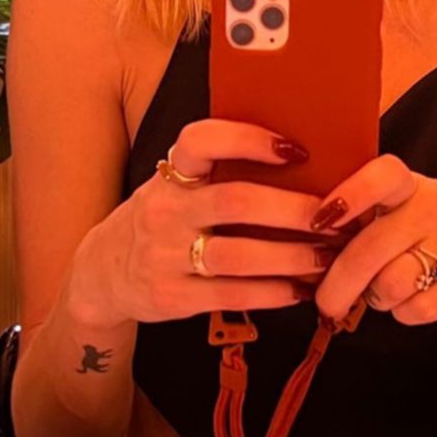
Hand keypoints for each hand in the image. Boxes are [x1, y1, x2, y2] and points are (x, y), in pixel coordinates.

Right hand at [68, 119, 330, 328]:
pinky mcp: (170, 296)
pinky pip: (230, 294)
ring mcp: (164, 255)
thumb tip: (302, 162)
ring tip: (328, 257)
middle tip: (333, 216)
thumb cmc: (164, 218)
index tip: (296, 149)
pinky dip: (272, 293)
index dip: (249, 139)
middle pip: (235, 201)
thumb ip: (220, 173)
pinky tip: (300, 290)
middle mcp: (165, 209)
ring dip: (290, 256)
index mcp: (172, 173)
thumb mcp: (177, 186)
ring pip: (237, 254)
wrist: (103, 271)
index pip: (202, 140)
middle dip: (292, 209)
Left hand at [309, 155, 436, 323]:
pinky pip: (419, 308)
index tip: (319, 222)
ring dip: (376, 299)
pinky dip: (405, 314)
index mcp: (410, 184)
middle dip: (338, 284)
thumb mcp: (403, 207)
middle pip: (372, 248)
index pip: (382, 175)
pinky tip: (410, 302)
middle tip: (325, 303)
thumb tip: (303, 248)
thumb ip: (362, 216)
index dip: (349, 195)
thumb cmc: (431, 228)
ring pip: (391, 284)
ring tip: (382, 292)